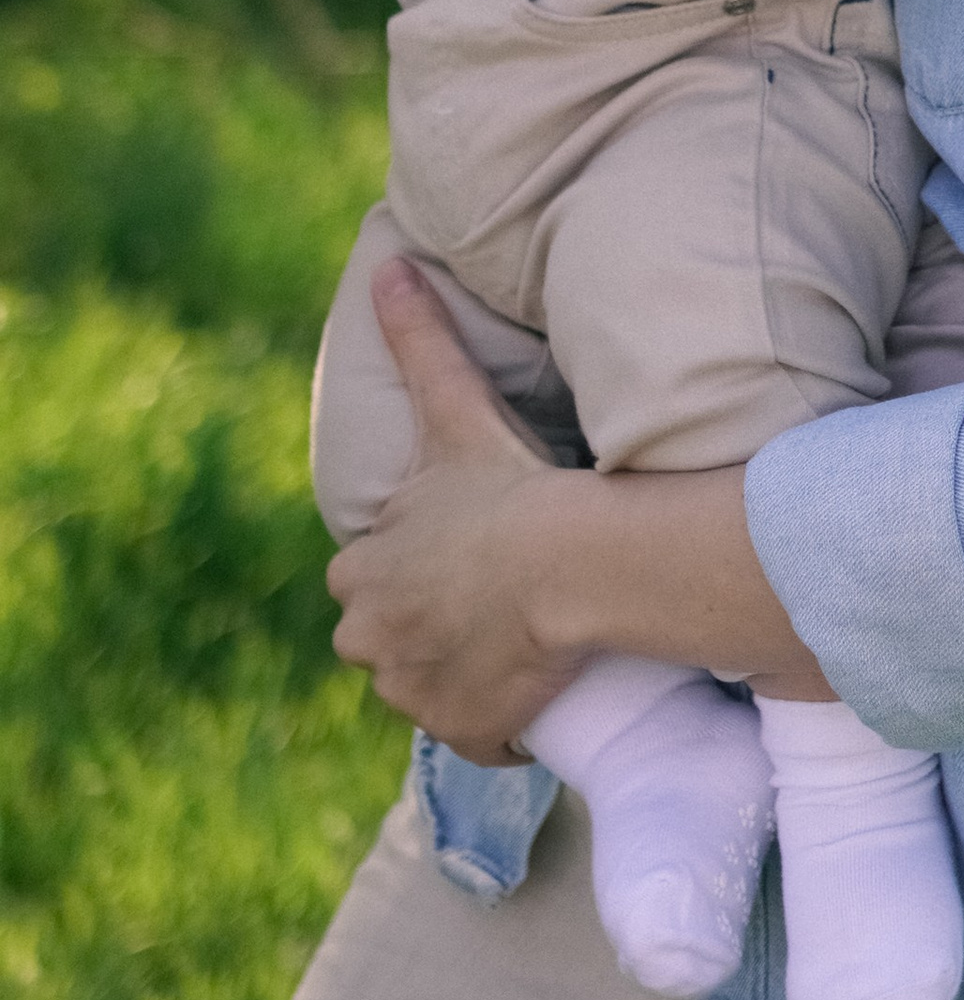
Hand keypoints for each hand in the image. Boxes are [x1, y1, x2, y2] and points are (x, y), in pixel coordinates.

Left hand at [326, 264, 587, 760]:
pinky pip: (481, 736)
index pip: (371, 578)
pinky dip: (501, 721)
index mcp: (361, 574)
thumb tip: (389, 263)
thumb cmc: (508, 486)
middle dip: (427, 627)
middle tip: (495, 598)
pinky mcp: (470, 732)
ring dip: (464, 674)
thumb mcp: (453, 410)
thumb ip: (418, 337)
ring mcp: (419, 695)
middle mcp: (373, 641)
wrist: (567, 565)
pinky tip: (536, 693)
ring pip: (431, 688)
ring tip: (523, 642)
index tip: (465, 551)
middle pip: (391, 640)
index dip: (416, 565)